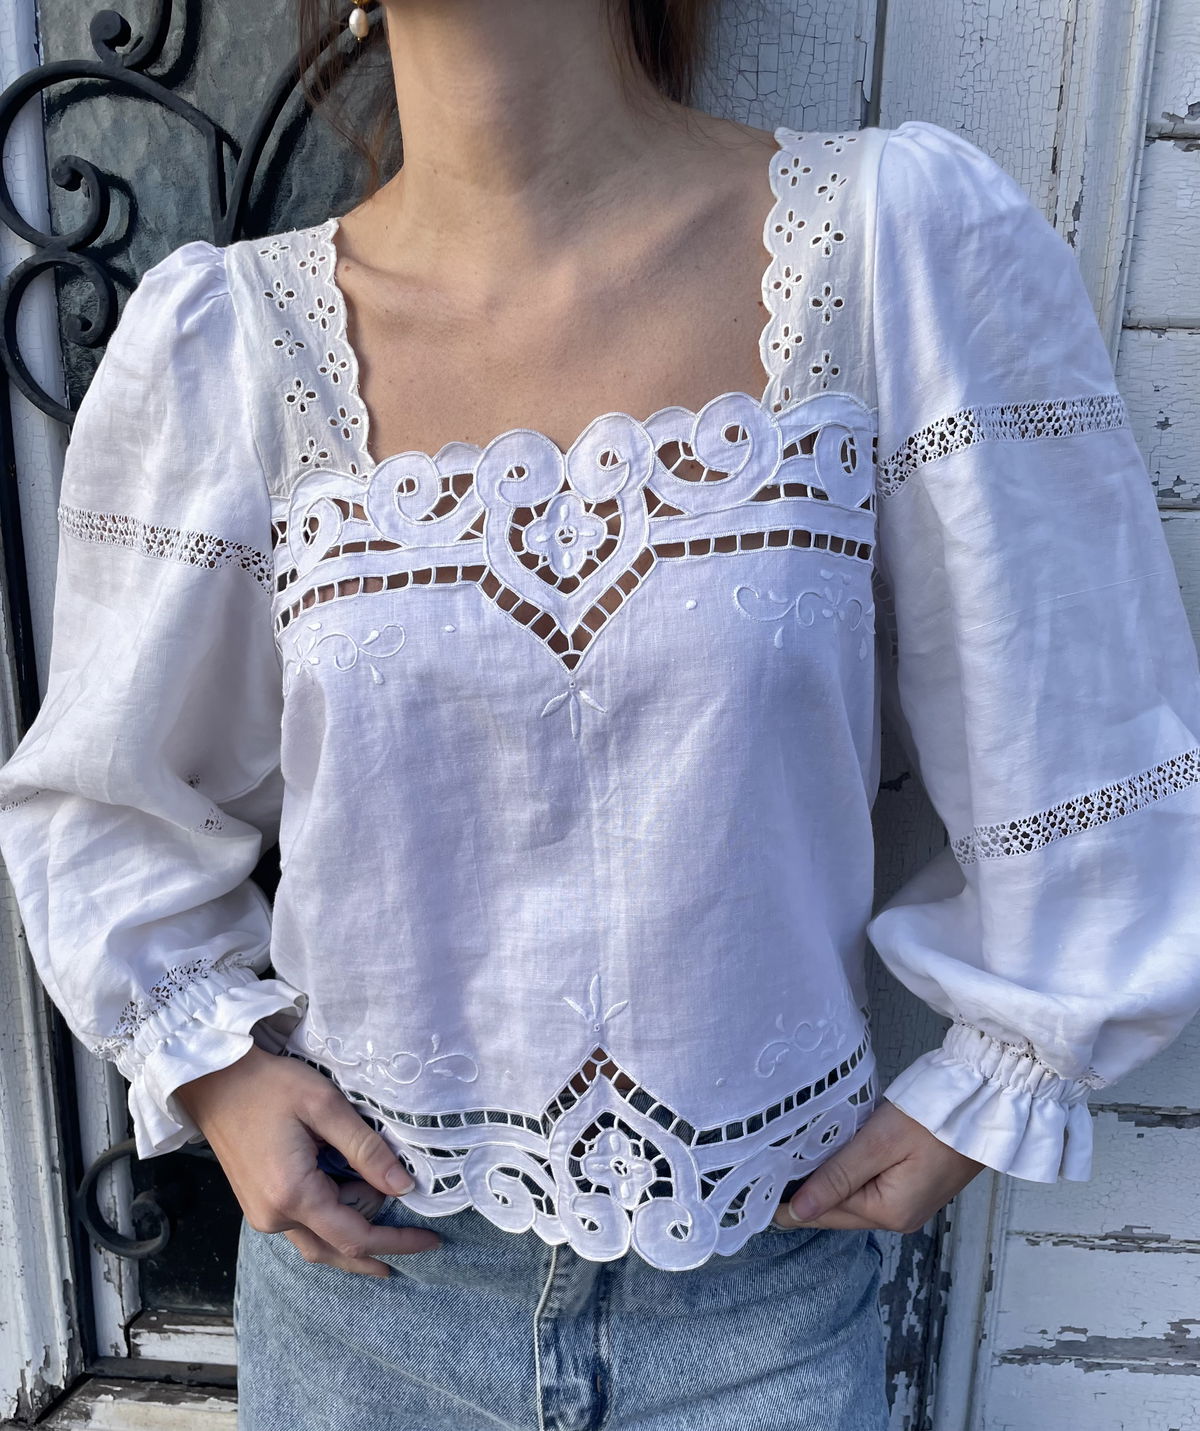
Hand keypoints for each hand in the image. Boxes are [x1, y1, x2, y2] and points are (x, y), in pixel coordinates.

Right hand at [174, 1044, 440, 1275]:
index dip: (397, 1242)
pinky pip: (304, 1230)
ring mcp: (262, 1216)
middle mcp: (274, 1217)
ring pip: (321, 1244)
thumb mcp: (325, 1106)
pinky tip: (353, 1205)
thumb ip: (366, 1149)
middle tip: (417, 1227)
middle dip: (380, 1242)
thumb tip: (404, 1186)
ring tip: (387, 1210)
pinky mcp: (259, 1206)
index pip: (355, 1237)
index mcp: (293, 1195)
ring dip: (355, 1233)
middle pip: (339, 1248)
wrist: (213, 1081)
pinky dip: (334, 1223)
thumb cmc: (268, 1085)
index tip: (431, 1241)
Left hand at [771, 1098, 986, 1232]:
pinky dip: (846, 1175)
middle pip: (836, 1209)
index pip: (823, 1214)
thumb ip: (837, 1176)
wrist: (984, 1104)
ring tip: (789, 1160)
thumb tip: (796, 1212)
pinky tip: (828, 1156)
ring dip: (825, 1181)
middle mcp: (898, 1218)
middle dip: (804, 1192)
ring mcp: (908, 1204)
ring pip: (850, 1197)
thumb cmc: (932, 1119)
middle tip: (765, 1167)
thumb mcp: (878, 1143)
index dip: (788, 1200)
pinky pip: (868, 1187)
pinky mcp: (913, 1186)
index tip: (755, 1185)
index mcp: (888, 1213)